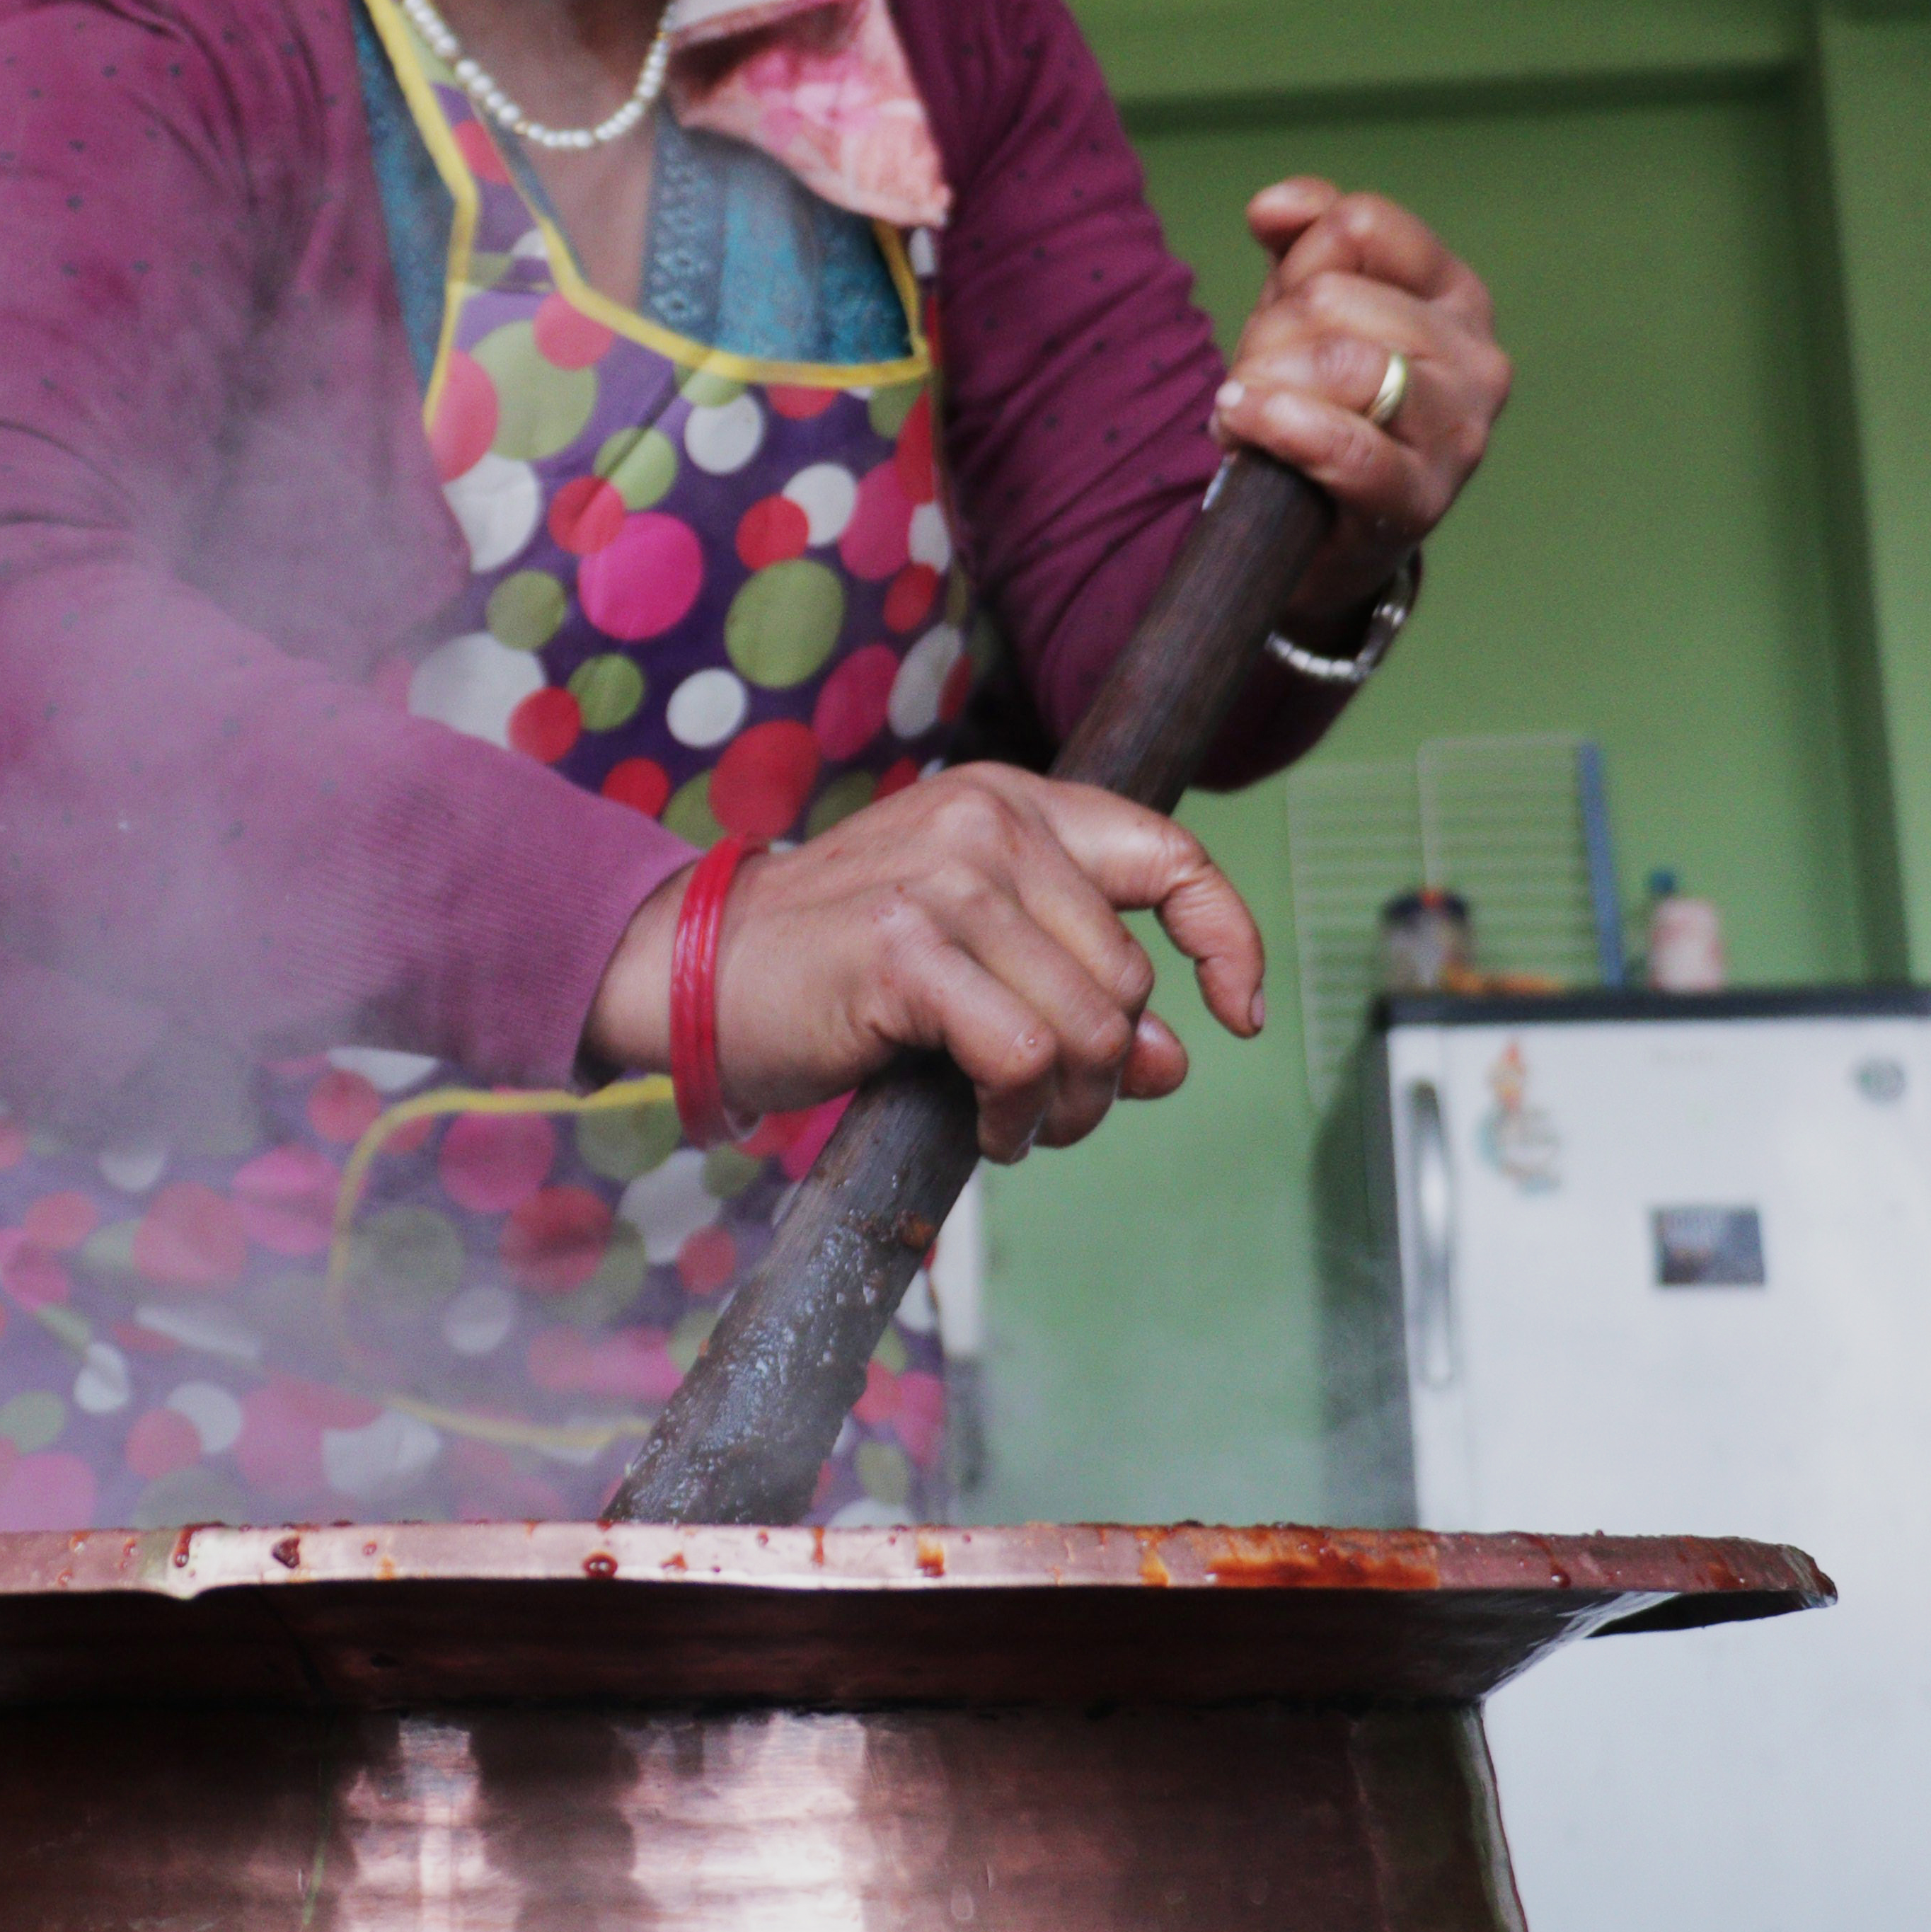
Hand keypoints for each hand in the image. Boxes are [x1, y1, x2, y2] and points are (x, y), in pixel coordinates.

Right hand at [582, 766, 1264, 1163]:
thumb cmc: (831, 972)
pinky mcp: (906, 949)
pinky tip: (982, 1125)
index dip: (1227, 938)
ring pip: (1089, 1025)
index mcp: (1012, 806)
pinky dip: (1016, 1112)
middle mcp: (988, 827)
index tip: (1239, 1012)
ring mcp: (947, 882)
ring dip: (1065, 1106)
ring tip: (1012, 1123)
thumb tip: (1171, 1063)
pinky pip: (1024, 1056)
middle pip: (1129, 976)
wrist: (690, 973)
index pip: (1170, 854)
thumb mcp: (973, 966)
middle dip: (1106, 1071)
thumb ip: (1074, 993)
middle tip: (1047, 1111)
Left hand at [1214, 178, 1509, 629]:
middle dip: (1268, 336)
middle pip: (1334, 296)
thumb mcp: (1307, 309)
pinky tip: (1244, 428)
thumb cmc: (1319, 408)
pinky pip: (1344, 444)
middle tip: (1254, 380)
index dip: (1296, 260)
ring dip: (1265, 384)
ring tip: (1245, 412)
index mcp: (1455, 294)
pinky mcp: (1422, 499)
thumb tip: (1273, 208)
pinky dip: (1277, 428)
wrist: (1319, 535)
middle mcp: (1477, 356)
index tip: (1280, 305)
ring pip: (1341, 361)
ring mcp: (1459, 431)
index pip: (1360, 226)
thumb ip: (1303, 239)